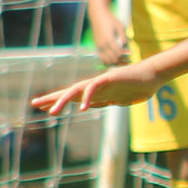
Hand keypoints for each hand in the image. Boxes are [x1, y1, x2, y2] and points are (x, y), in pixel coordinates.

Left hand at [31, 62, 159, 114]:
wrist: (152, 75)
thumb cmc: (138, 86)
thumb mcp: (117, 99)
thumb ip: (103, 101)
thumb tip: (91, 106)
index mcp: (96, 92)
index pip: (72, 96)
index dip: (57, 100)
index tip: (43, 107)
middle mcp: (94, 86)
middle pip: (68, 92)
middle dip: (51, 98)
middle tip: (34, 104)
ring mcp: (101, 81)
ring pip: (77, 89)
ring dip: (63, 100)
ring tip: (51, 111)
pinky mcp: (110, 78)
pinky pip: (95, 88)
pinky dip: (88, 97)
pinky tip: (83, 108)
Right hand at [91, 14, 129, 66]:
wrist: (98, 15)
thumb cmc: (110, 20)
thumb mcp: (119, 26)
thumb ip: (123, 36)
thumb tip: (126, 44)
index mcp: (109, 40)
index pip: (117, 53)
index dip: (124, 55)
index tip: (130, 53)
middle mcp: (103, 45)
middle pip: (112, 58)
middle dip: (121, 60)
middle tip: (128, 59)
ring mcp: (99, 46)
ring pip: (106, 60)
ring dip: (114, 62)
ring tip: (121, 60)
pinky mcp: (97, 46)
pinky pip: (101, 57)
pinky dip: (108, 60)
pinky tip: (114, 59)